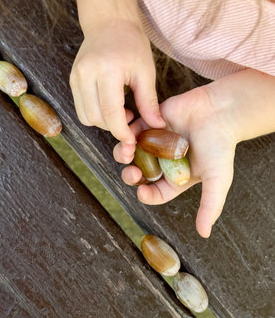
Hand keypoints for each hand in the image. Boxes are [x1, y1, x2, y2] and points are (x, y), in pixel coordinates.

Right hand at [70, 19, 165, 145]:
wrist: (109, 22)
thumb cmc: (131, 43)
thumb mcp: (145, 71)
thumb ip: (149, 102)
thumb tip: (157, 126)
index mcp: (107, 70)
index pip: (111, 112)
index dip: (122, 131)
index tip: (132, 140)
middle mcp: (86, 74)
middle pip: (95, 118)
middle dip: (113, 127)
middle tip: (130, 118)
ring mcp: (75, 76)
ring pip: (85, 116)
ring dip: (103, 121)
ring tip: (120, 110)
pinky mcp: (72, 79)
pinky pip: (80, 107)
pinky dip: (95, 112)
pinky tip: (109, 103)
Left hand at [114, 84, 237, 237]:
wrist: (221, 112)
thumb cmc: (220, 146)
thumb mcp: (217, 180)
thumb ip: (210, 206)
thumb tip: (204, 234)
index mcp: (175, 177)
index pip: (155, 192)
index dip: (146, 195)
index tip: (142, 192)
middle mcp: (163, 161)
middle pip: (138, 173)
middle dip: (130, 175)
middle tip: (132, 173)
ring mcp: (156, 141)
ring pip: (131, 152)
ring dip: (124, 154)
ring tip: (128, 152)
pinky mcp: (151, 122)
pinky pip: (133, 129)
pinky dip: (128, 133)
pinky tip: (131, 135)